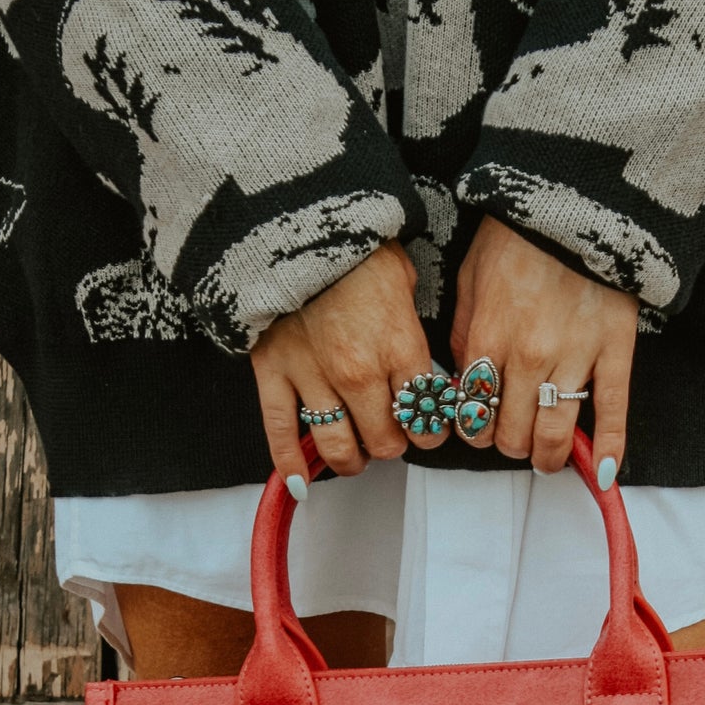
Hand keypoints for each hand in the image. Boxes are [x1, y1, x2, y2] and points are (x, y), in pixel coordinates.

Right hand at [250, 242, 430, 486]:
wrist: (293, 222)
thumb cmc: (352, 244)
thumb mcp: (402, 278)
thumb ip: (409, 325)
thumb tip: (418, 359)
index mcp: (400, 347)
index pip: (426, 415)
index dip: (431, 430)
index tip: (428, 429)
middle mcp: (360, 373)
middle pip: (386, 441)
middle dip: (393, 444)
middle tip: (390, 436)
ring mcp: (313, 378)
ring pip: (338, 446)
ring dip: (351, 460)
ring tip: (355, 458)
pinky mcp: (273, 374)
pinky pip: (281, 433)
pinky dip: (290, 463)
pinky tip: (301, 481)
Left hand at [450, 216, 637, 483]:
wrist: (573, 202)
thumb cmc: (519, 235)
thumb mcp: (470, 279)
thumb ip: (464, 333)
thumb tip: (466, 377)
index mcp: (486, 338)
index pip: (473, 414)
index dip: (475, 430)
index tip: (482, 427)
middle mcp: (527, 356)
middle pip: (512, 434)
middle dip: (510, 444)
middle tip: (515, 439)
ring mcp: (574, 357)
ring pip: (555, 434)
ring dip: (547, 456)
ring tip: (548, 458)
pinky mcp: (615, 351)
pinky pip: (613, 411)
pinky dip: (608, 448)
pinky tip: (602, 471)